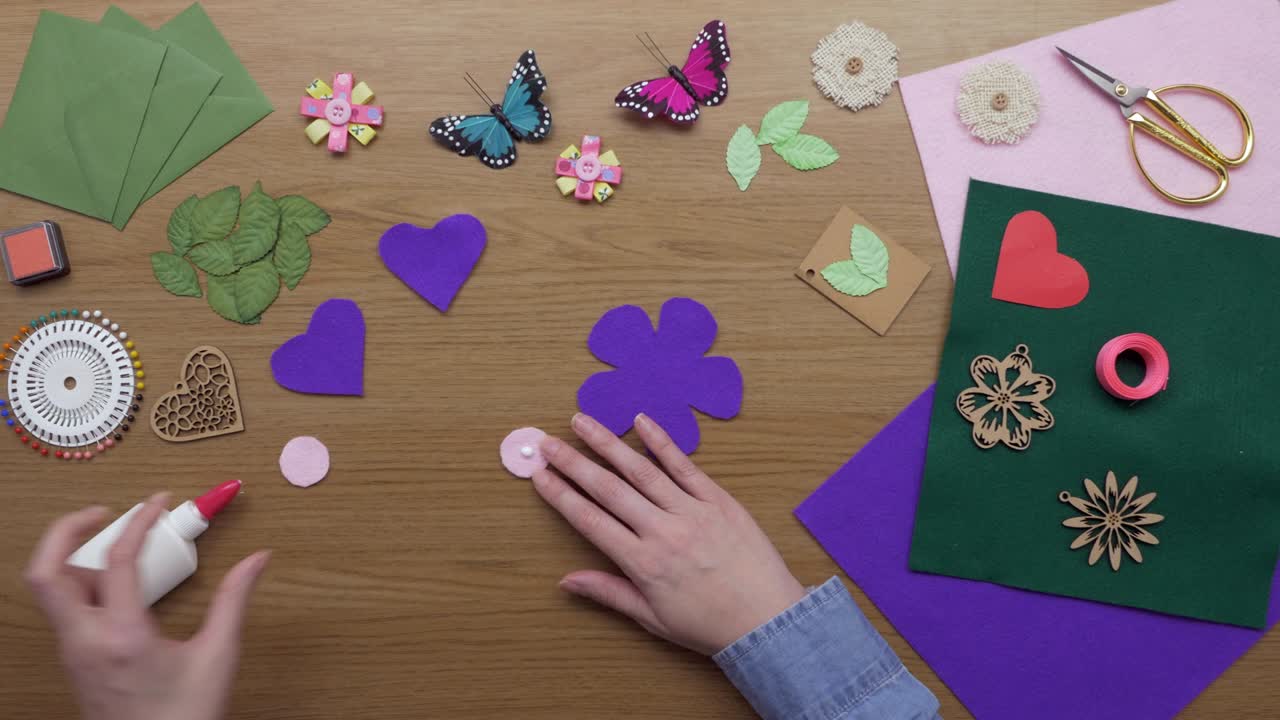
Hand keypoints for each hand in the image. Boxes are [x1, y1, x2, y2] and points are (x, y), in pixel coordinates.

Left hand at [24, 493, 270, 719]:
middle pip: (46, 571)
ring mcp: (73, 654)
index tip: (158, 503)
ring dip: (74, 559)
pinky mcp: (75, 663)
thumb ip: (234, 600)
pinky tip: (118, 585)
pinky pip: (65, 612)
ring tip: (116, 547)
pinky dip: (82, 585)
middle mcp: (85, 642)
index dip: (138, 521)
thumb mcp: (219, 655)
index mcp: (121, 635)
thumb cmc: (186, 717)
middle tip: (103, 512)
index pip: (116, 559)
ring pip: (50, 591)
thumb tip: (257, 558)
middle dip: (67, 530)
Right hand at [532, 413, 806, 655]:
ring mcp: (691, 511)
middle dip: (573, 463)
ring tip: (581, 421)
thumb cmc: (708, 624)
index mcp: (642, 563)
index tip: (539, 475)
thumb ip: (608, 593)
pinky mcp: (718, 499)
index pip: (590, 520)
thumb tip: (565, 581)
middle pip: (608, 489)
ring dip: (607, 443)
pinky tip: (640, 421)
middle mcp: (662, 531)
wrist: (767, 620)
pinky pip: (684, 465)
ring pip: (641, 469)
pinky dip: (661, 441)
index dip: (560, 495)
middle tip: (547, 442)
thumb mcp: (652, 617)